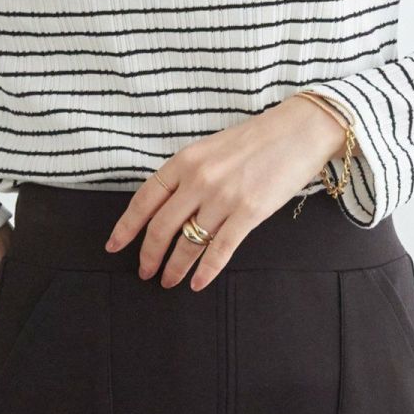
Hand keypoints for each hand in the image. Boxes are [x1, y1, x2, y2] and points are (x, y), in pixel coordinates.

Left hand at [104, 96, 351, 292]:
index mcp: (185, 160)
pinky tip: (197, 283)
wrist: (299, 131)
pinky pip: (220, 250)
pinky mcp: (249, 212)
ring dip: (174, 268)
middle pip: (161, 227)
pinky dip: (206, 271)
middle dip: (149, 255)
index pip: (144, 199)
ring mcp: (223, 197)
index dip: (126, 227)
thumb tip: (167, 208)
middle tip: (144, 272)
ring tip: (168, 281)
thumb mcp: (210, 149)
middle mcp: (199, 179)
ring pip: (188, 243)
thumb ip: (187, 175)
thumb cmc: (256, 140)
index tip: (114, 245)